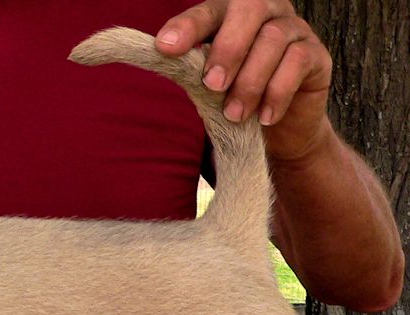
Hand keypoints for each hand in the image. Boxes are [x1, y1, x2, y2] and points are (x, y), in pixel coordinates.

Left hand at [156, 0, 332, 161]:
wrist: (279, 134)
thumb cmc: (236, 102)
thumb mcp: (210, 87)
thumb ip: (193, 69)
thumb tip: (166, 55)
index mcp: (231, 15)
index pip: (210, 11)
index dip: (189, 26)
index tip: (166, 47)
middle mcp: (265, 13)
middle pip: (249, 9)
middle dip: (228, 48)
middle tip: (213, 85)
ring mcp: (294, 30)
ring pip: (273, 39)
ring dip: (250, 81)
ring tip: (234, 115)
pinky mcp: (317, 55)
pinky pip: (298, 62)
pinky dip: (277, 92)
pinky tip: (264, 117)